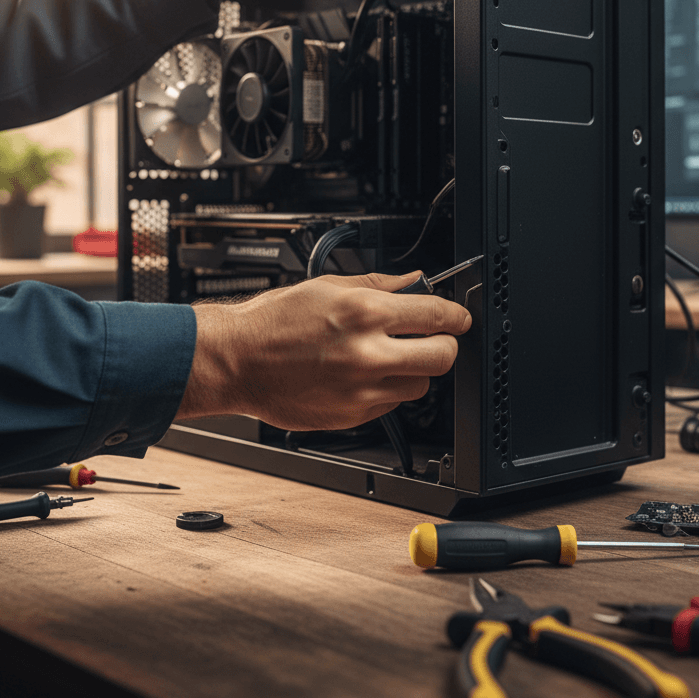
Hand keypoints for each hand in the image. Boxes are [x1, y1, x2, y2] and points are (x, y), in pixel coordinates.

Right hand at [178, 272, 470, 430]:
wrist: (239, 361)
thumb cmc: (274, 322)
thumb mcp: (329, 285)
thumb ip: (380, 283)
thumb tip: (415, 281)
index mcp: (364, 313)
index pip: (435, 315)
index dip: (455, 315)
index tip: (459, 317)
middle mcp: (368, 354)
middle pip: (442, 357)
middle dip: (445, 345)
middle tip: (435, 339)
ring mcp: (361, 390)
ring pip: (420, 385)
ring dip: (414, 370)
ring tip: (389, 357)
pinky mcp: (352, 416)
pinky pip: (390, 404)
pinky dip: (386, 390)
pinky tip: (362, 375)